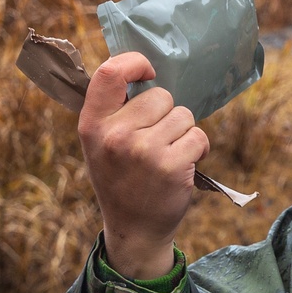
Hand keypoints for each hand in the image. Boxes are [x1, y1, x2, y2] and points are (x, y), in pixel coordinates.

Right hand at [77, 53, 209, 278]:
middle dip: (167, 114)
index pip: (110, 73)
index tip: (148, 73)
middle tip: (156, 141)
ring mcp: (144, 151)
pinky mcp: (172, 166)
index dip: (134, 63)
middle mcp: (115, 135)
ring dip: (183, 132)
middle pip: (160, 96)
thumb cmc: (121, 180)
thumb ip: (113, 111)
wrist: (135, 230)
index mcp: (92, 125)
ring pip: (183, 115)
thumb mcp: (100, 145)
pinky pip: (199, 136)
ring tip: (168, 155)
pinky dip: (198, 148)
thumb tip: (142, 72)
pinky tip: (183, 165)